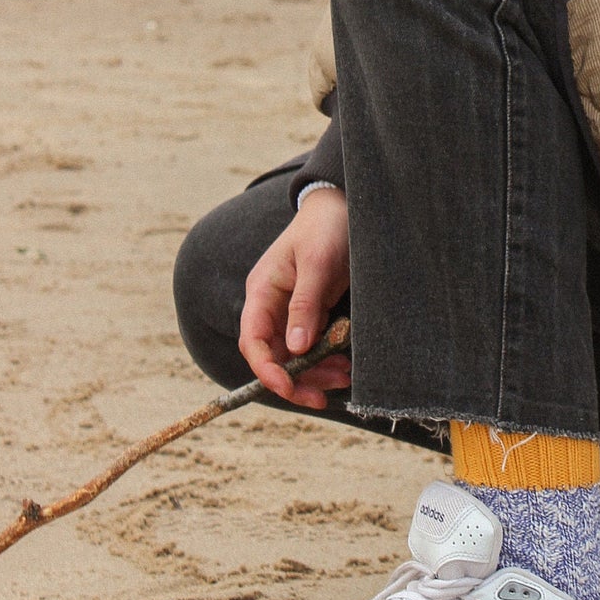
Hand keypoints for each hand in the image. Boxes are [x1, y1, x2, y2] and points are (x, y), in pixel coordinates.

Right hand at [238, 186, 351, 409]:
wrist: (346, 204)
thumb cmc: (327, 226)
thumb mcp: (318, 263)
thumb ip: (305, 304)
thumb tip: (294, 348)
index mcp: (262, 291)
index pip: (253, 341)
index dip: (267, 370)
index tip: (290, 388)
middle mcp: (272, 305)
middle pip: (273, 356)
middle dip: (297, 379)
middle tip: (326, 395)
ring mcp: (291, 309)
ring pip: (293, 355)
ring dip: (314, 372)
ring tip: (344, 376)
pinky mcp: (312, 312)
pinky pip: (312, 345)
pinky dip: (325, 359)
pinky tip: (344, 364)